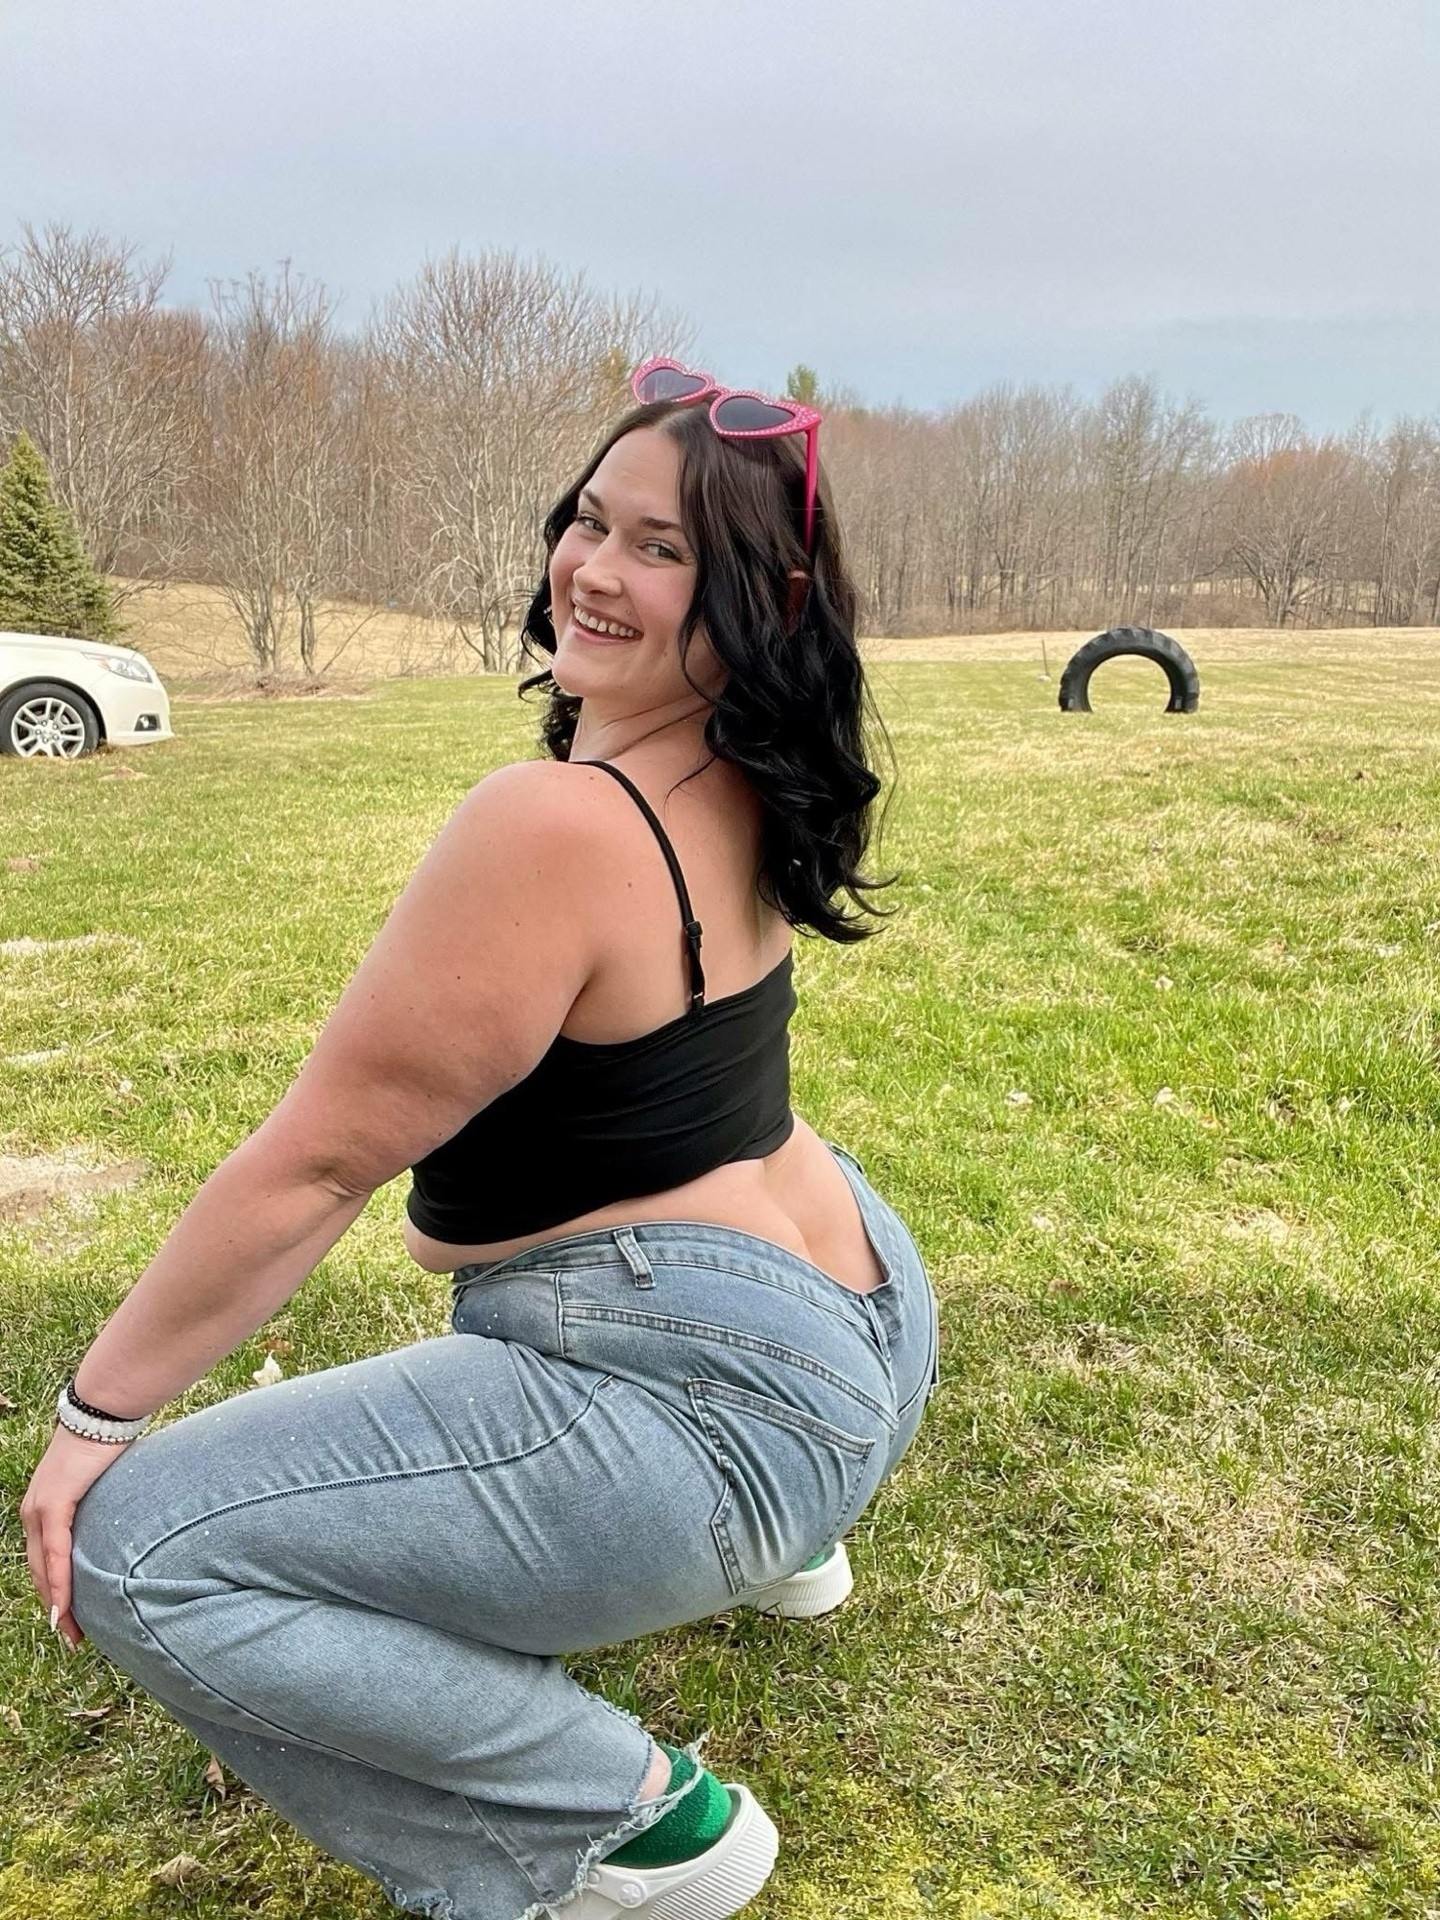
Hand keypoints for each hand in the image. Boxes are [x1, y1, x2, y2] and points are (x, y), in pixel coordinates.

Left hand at [20, 1423, 134, 1649]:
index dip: (54, 1591)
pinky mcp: (54, 1505)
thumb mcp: (103, 1484)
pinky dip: (58, 1581)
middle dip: (54, 1607)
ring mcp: (39, 1509)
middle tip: (70, 1637)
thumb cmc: (109, 1441)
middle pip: (37, 1572)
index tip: (69, 1618)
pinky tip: (64, 1604)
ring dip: (55, 1603)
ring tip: (68, 1632)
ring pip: (41, 1569)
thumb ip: (106, 1506)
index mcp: (43, 1508)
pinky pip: (54, 1552)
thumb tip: (128, 1523)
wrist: (103, 1412)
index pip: (43, 1560)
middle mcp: (33, 1512)